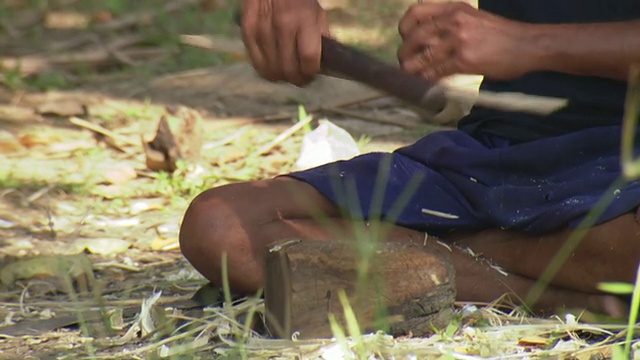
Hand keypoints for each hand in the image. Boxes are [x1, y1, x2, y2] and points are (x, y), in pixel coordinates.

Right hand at [241, 0, 328, 85]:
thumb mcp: (317, 11)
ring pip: (272, 71)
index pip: (308, 58)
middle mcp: (282, 26)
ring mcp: (262, 30)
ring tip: (289, 73)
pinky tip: (274, 68)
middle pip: (289, 69)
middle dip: (298, 79)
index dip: (311, 72)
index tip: (312, 75)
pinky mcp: (247, 32)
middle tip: (302, 78)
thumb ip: (321, 37)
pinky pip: (257, 64)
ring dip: (283, 77)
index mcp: (304, 19)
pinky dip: (267, 71)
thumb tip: (324, 64)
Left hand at [398, 2, 534, 80]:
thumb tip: (425, 39)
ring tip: (413, 75)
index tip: (405, 40)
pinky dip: (428, 78)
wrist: (528, 45)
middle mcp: (454, 20)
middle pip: (414, 37)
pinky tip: (429, 81)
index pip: (416, 13)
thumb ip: (450, 23)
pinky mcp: (464, 60)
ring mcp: (458, 40)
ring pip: (422, 57)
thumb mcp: (473, 18)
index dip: (405, 28)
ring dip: (413, 69)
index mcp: (454, 8)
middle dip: (405, 53)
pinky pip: (436, 71)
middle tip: (405, 63)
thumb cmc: (501, 35)